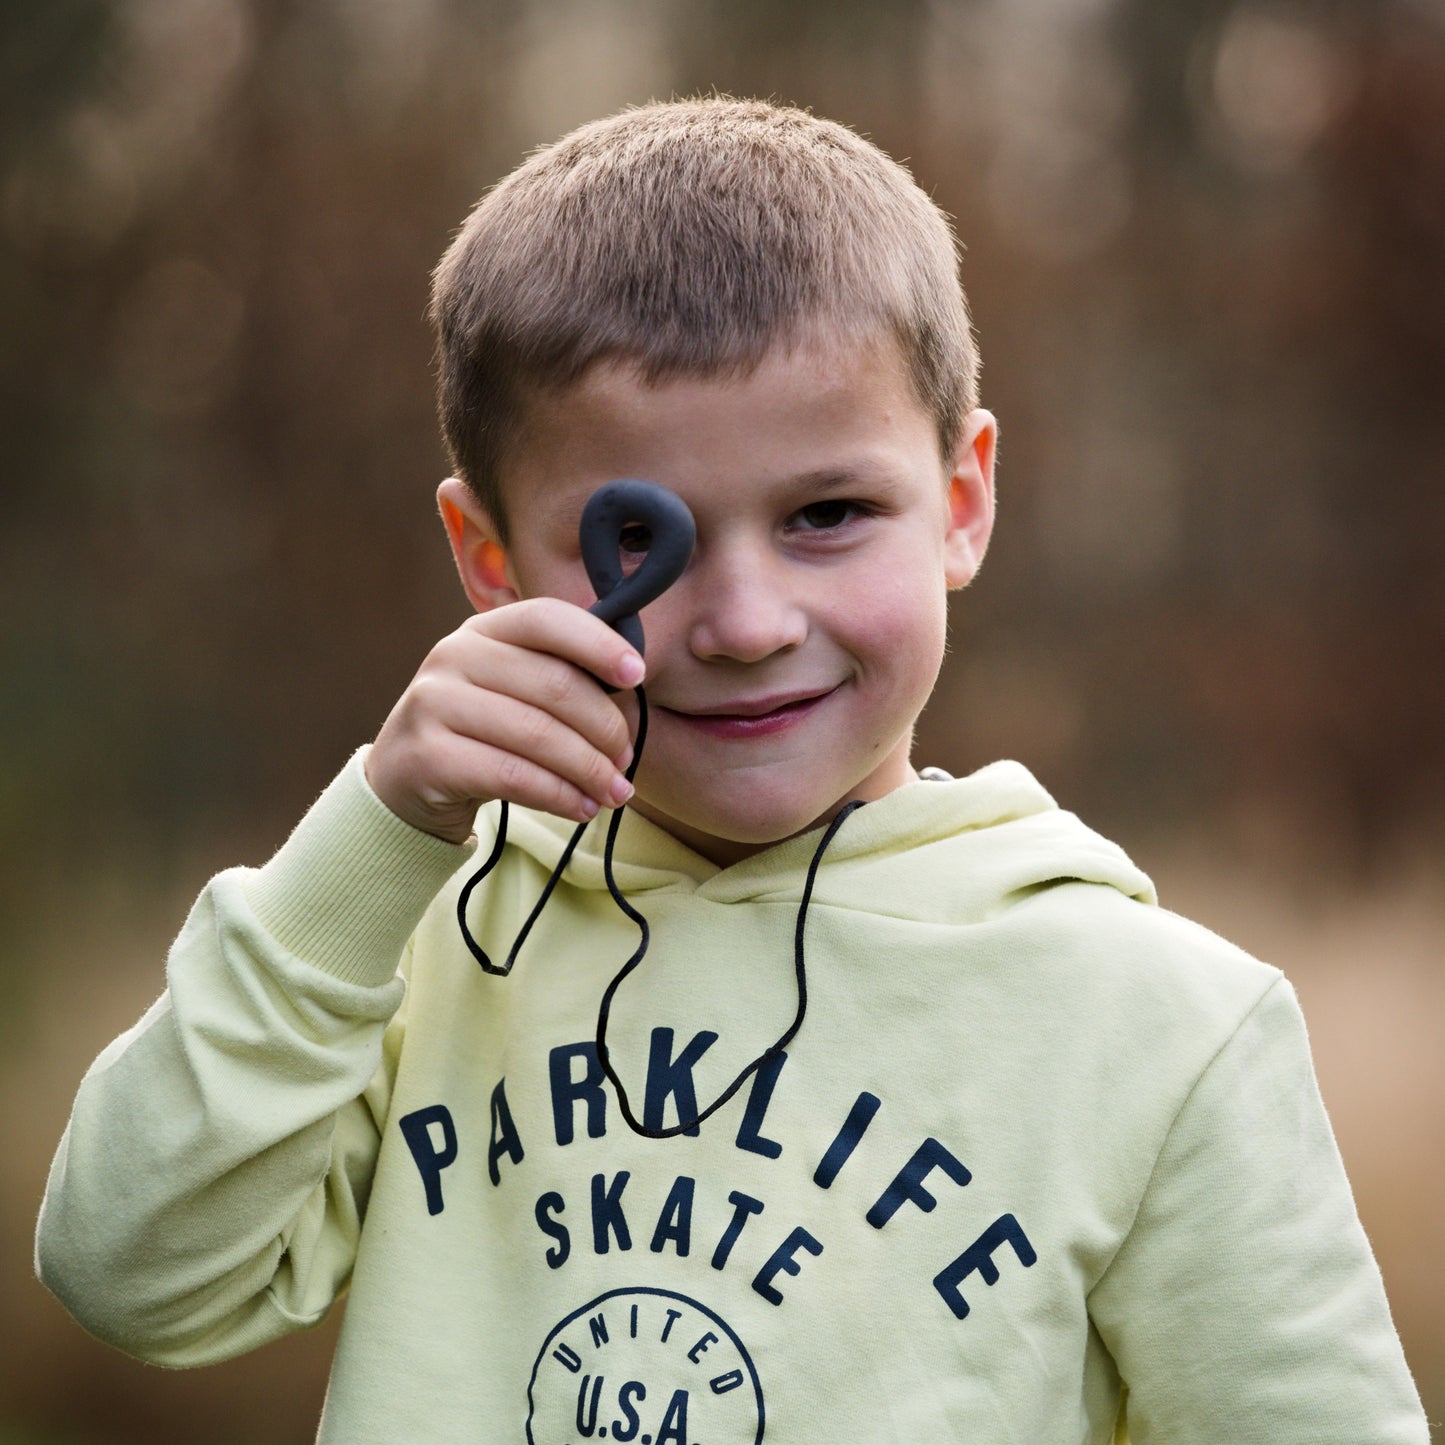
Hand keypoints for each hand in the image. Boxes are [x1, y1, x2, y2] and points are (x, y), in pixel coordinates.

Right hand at [365, 599, 644, 843]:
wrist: (403, 781)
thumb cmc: (478, 732)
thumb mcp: (510, 689)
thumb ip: (558, 676)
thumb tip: (630, 685)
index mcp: (482, 630)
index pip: (547, 618)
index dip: (599, 644)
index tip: (637, 676)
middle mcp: (453, 656)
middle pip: (555, 684)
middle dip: (605, 727)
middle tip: (625, 759)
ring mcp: (434, 703)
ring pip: (539, 735)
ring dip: (590, 769)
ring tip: (615, 791)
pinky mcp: (429, 756)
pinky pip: (514, 776)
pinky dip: (559, 795)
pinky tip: (582, 808)